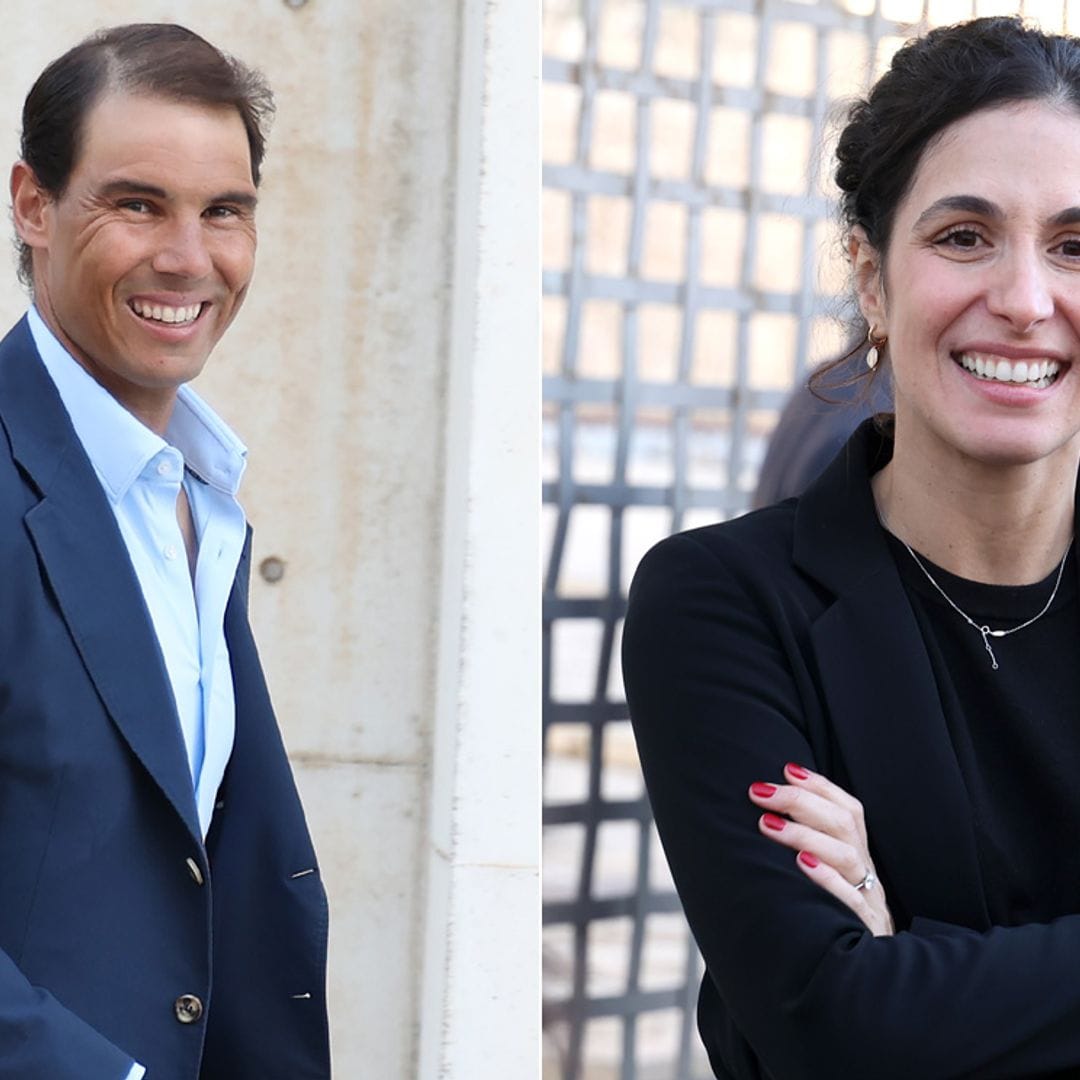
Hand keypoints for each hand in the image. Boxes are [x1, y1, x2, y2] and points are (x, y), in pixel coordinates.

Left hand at [748, 763, 893, 936]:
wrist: (863, 978)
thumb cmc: (831, 918)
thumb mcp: (825, 880)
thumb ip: (807, 848)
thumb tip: (764, 812)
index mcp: (859, 856)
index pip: (849, 810)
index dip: (820, 786)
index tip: (786, 769)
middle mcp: (866, 873)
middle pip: (843, 825)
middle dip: (801, 802)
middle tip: (760, 792)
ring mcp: (869, 901)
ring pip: (847, 857)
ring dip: (805, 835)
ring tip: (768, 824)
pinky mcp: (864, 931)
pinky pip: (851, 902)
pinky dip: (828, 880)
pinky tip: (802, 865)